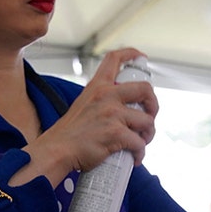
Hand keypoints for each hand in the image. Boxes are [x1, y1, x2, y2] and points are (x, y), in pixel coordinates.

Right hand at [17, 49, 157, 187]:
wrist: (56, 150)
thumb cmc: (70, 133)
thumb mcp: (83, 105)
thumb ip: (101, 101)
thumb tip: (123, 108)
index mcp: (97, 86)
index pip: (115, 59)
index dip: (131, 54)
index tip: (141, 57)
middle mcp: (106, 95)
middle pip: (145, 89)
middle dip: (154, 104)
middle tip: (150, 117)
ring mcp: (112, 113)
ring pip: (147, 120)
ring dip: (148, 134)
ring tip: (141, 141)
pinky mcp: (115, 133)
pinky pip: (139, 142)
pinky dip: (140, 153)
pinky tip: (135, 158)